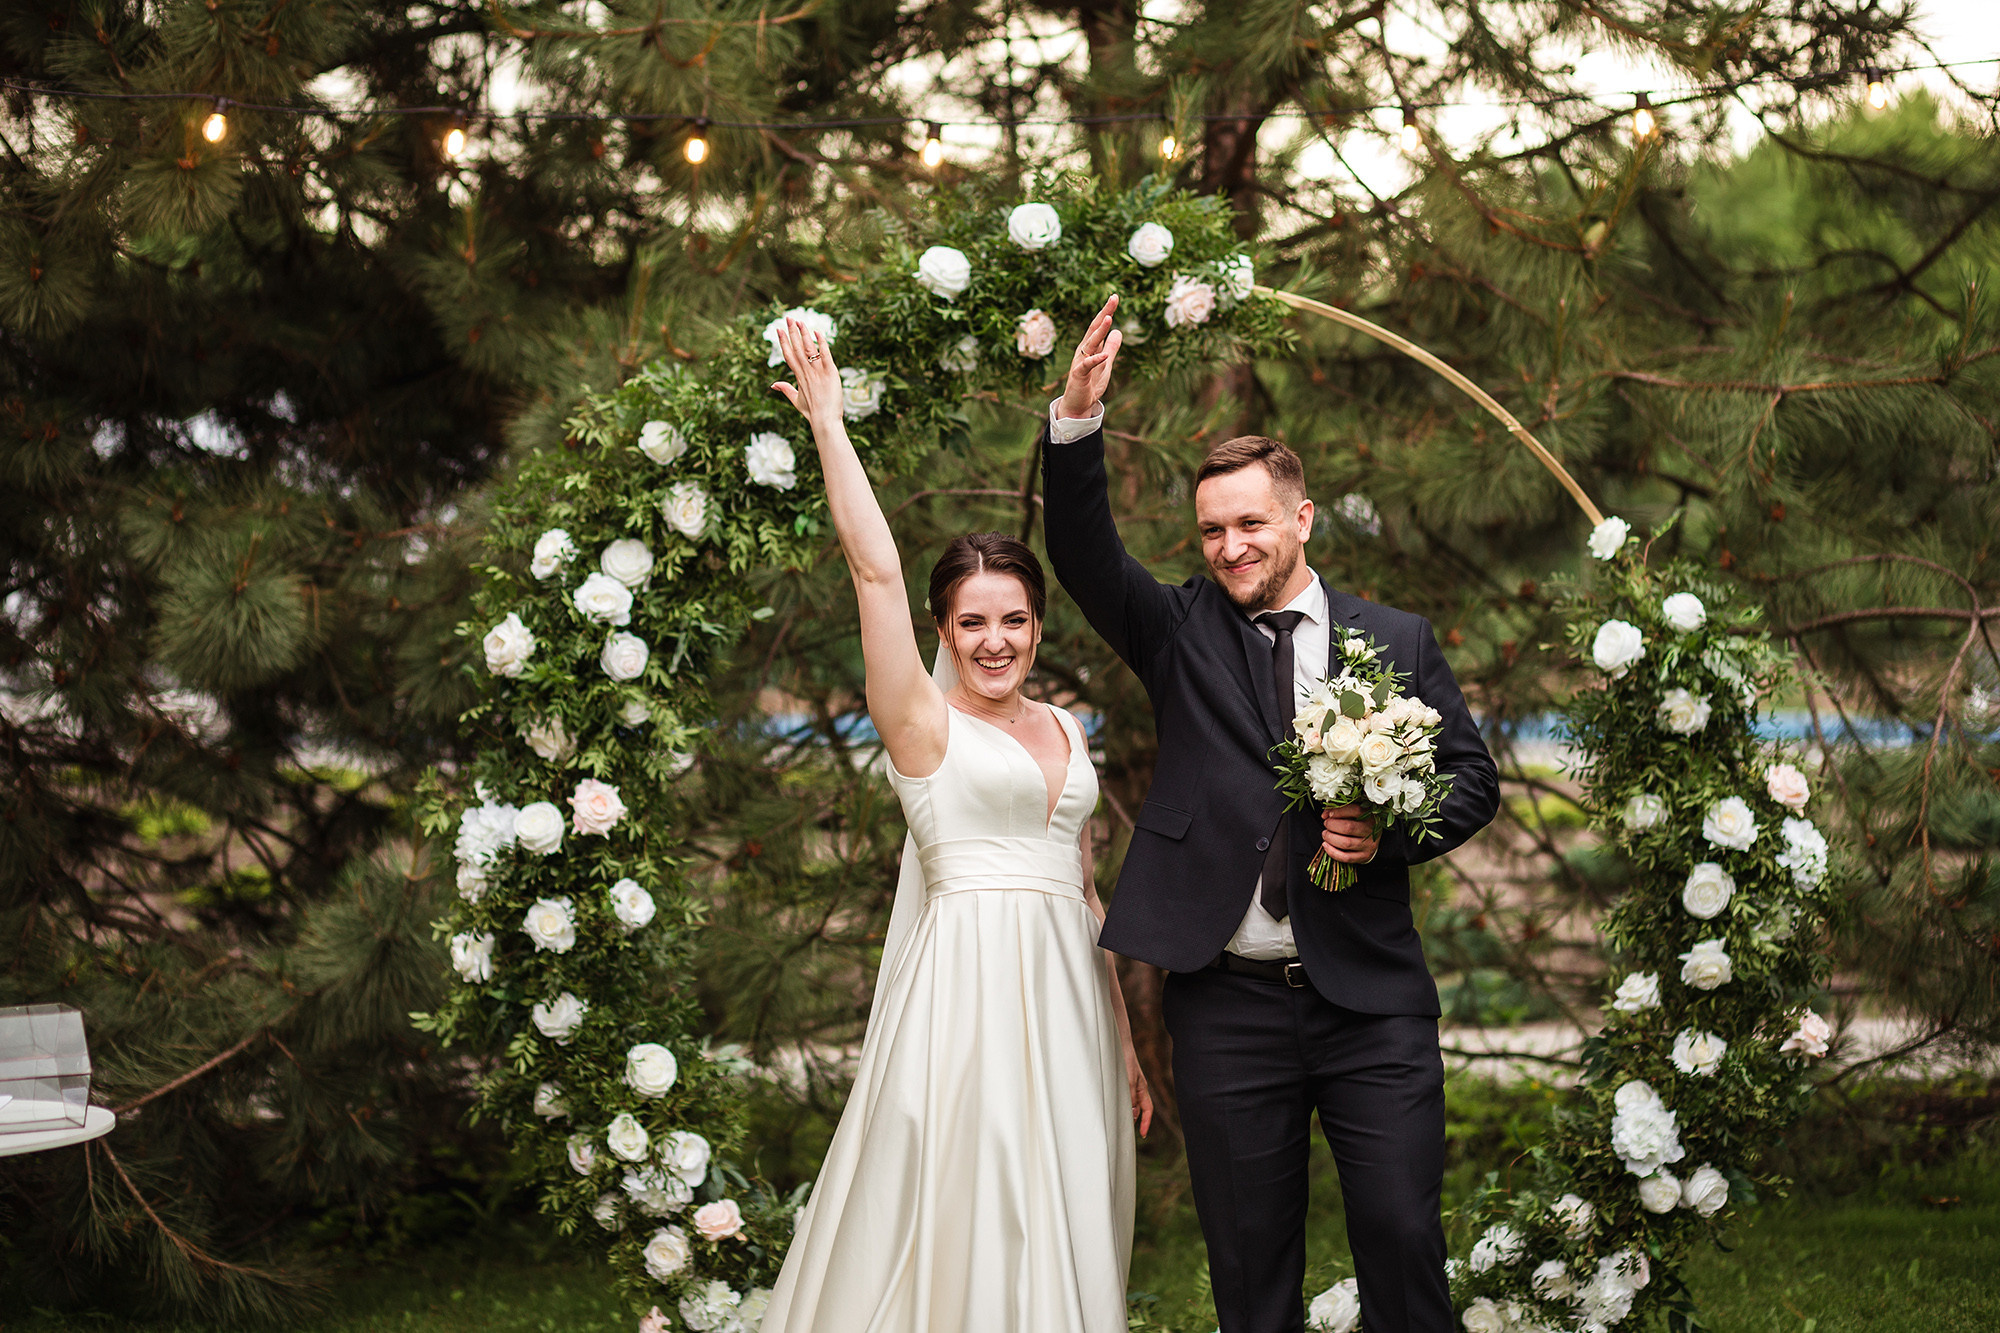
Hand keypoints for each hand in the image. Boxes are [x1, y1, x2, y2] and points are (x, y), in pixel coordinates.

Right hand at [769, 318, 841, 427]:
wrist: (825, 421)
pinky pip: (826, 355)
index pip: (788, 355)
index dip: (783, 341)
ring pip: (809, 349)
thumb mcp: (796, 401)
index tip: (778, 330)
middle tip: (788, 318)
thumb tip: (773, 384)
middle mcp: (807, 372)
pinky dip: (822, 343)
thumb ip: (785, 389)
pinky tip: (817, 332)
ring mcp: (818, 372)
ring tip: (800, 321)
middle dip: (792, 332)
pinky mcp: (831, 373)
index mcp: (798, 377)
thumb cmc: (812, 413)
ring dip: (804, 334)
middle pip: (797, 348)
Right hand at [1059, 295, 1122, 420]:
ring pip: (1090, 343)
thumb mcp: (1106, 364)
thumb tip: (1119, 331)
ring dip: (1099, 331)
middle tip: (1114, 298)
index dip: (1107, 311)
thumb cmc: (1090, 384)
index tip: (1115, 297)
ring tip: (1109, 318)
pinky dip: (1095, 360)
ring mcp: (1080, 362)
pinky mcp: (1078, 375)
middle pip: (1094, 328)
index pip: (1099, 325)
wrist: (1078, 405)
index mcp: (1090, 347)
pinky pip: (1086, 365)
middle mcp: (1084, 351)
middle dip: (1104, 313)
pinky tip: (1104, 355)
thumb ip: (1111, 348)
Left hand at [1125, 1044, 1153, 1137]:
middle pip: (1139, 1108)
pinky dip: (1120, 1105)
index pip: (1148, 1110)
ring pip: (1130, 1103)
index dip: (1146, 1123)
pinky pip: (1123, 1097)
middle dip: (1135, 1120)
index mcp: (1142, 1089)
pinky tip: (1112, 1107)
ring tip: (1117, 1122)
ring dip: (1126, 1113)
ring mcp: (1129, 1084)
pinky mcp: (1121, 1081)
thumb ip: (1131, 1097)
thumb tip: (1133, 1113)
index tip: (1142, 1134)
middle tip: (1126, 1131)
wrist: (1117, 1044)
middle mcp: (1137, 1088)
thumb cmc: (1125, 1061)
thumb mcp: (1128, 1081)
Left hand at [1321, 804, 1379, 864]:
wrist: (1371, 838)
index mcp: (1370, 816)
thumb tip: (1325, 815)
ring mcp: (1369, 845)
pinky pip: (1346, 857)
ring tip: (1325, 834)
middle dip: (1332, 825)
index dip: (1339, 811)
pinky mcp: (1364, 856)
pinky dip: (1332, 852)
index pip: (1355, 810)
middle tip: (1326, 824)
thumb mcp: (1352, 812)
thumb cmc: (1358, 822)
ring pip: (1346, 843)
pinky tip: (1326, 845)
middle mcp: (1371, 831)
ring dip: (1331, 838)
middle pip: (1348, 827)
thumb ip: (1338, 809)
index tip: (1329, 814)